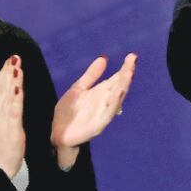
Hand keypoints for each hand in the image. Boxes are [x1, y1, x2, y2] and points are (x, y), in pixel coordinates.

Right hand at [0, 55, 25, 178]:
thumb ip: (0, 107)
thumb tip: (7, 91)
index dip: (2, 74)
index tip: (9, 60)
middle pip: (0, 89)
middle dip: (7, 72)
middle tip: (14, 57)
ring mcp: (1, 121)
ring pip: (7, 97)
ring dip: (12, 81)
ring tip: (16, 66)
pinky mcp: (11, 129)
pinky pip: (14, 111)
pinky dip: (15, 99)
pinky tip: (18, 88)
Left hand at [51, 53, 135, 168]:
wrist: (57, 133)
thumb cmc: (68, 112)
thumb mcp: (78, 89)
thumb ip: (91, 75)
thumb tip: (104, 58)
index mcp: (102, 92)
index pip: (117, 78)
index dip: (125, 68)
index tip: (132, 56)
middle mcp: (106, 102)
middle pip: (119, 86)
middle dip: (127, 74)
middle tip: (132, 60)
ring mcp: (103, 113)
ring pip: (117, 99)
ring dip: (123, 86)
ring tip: (129, 73)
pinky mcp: (98, 125)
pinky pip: (108, 114)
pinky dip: (114, 104)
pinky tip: (118, 93)